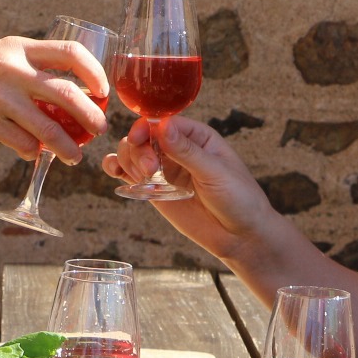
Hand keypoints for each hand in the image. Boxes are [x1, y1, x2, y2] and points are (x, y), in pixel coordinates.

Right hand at [0, 36, 107, 162]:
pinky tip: (33, 155)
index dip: (94, 72)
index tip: (103, 90)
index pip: (70, 53)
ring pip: (48, 128)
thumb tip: (65, 93)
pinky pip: (20, 143)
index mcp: (18, 48)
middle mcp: (11, 70)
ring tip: (75, 157)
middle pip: (68, 94)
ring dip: (67, 146)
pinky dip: (31, 152)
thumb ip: (28, 67)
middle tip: (99, 129)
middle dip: (91, 116)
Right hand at [100, 117, 281, 264]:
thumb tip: (163, 126)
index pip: (163, 122)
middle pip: (143, 136)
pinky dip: (117, 169)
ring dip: (128, 160)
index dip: (146, 128)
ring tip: (143, 178)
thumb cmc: (239, 199)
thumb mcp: (216, 173)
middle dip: (138, 150)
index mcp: (197, 137)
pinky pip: (128, 174)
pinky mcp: (155, 190)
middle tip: (148, 172)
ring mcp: (164, 169)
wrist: (240, 236)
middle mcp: (177, 149)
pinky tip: (116, 173)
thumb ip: (187, 151)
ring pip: (132, 152)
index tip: (139, 140)